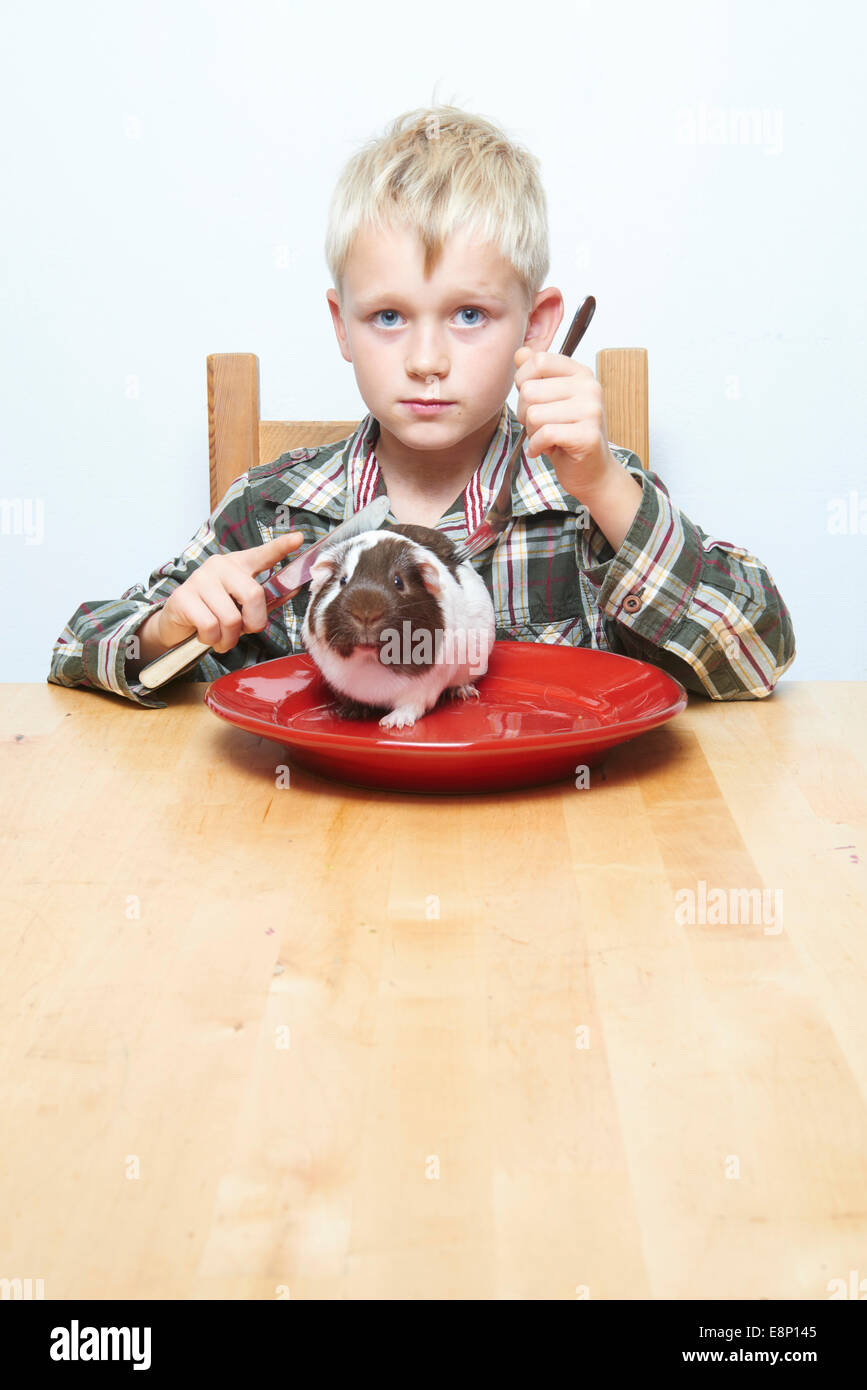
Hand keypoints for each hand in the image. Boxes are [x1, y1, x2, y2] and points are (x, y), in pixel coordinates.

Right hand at [156, 531, 305, 652]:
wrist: (176, 624)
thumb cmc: (214, 612)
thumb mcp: (241, 606)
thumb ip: (266, 599)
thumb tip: (293, 590)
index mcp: (238, 565)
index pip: (262, 554)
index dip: (281, 547)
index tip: (299, 538)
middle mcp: (219, 566)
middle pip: (253, 595)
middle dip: (253, 622)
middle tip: (244, 631)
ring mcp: (200, 579)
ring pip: (231, 618)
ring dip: (229, 638)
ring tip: (221, 637)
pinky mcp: (184, 596)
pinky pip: (210, 626)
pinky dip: (212, 640)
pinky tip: (206, 636)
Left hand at [513, 346, 617, 501]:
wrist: (591, 471)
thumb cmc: (568, 435)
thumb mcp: (549, 400)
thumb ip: (535, 374)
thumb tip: (520, 352)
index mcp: (580, 373)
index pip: (538, 360)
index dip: (522, 380)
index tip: (531, 400)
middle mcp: (589, 387)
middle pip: (530, 390)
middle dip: (525, 413)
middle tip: (540, 426)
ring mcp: (592, 411)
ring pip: (534, 414)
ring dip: (532, 432)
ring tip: (547, 438)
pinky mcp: (588, 435)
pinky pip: (544, 434)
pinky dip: (537, 447)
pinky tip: (546, 450)